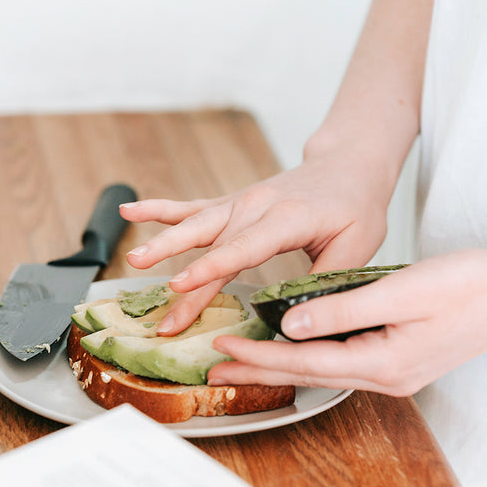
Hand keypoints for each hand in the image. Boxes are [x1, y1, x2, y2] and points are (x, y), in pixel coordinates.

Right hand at [121, 154, 389, 333]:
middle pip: (211, 242)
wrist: (348, 166)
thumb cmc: (356, 208)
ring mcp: (240, 202)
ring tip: (133, 258)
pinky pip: (191, 207)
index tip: (179, 285)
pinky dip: (159, 209)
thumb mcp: (358, 247)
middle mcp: (256, 206)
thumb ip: (325, 281)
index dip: (209, 269)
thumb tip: (299, 321)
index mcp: (287, 219)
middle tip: (155, 294)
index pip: (242, 248)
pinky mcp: (231, 204)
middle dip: (181, 271)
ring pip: (195, 223)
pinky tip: (128, 211)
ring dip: (163, 241)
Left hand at [207, 250, 486, 395]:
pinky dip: (310, 354)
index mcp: (384, 364)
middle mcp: (387, 376)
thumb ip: (342, 310)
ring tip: (241, 360)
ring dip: (280, 363)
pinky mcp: (402, 358)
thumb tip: (291, 325)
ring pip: (323, 369)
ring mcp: (396, 371)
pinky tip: (295, 346)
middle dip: (258, 370)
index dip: (260, 355)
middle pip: (307, 374)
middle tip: (215, 367)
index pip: (305, 362)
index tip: (223, 346)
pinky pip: (342, 360)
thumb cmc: (471, 286)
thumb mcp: (401, 292)